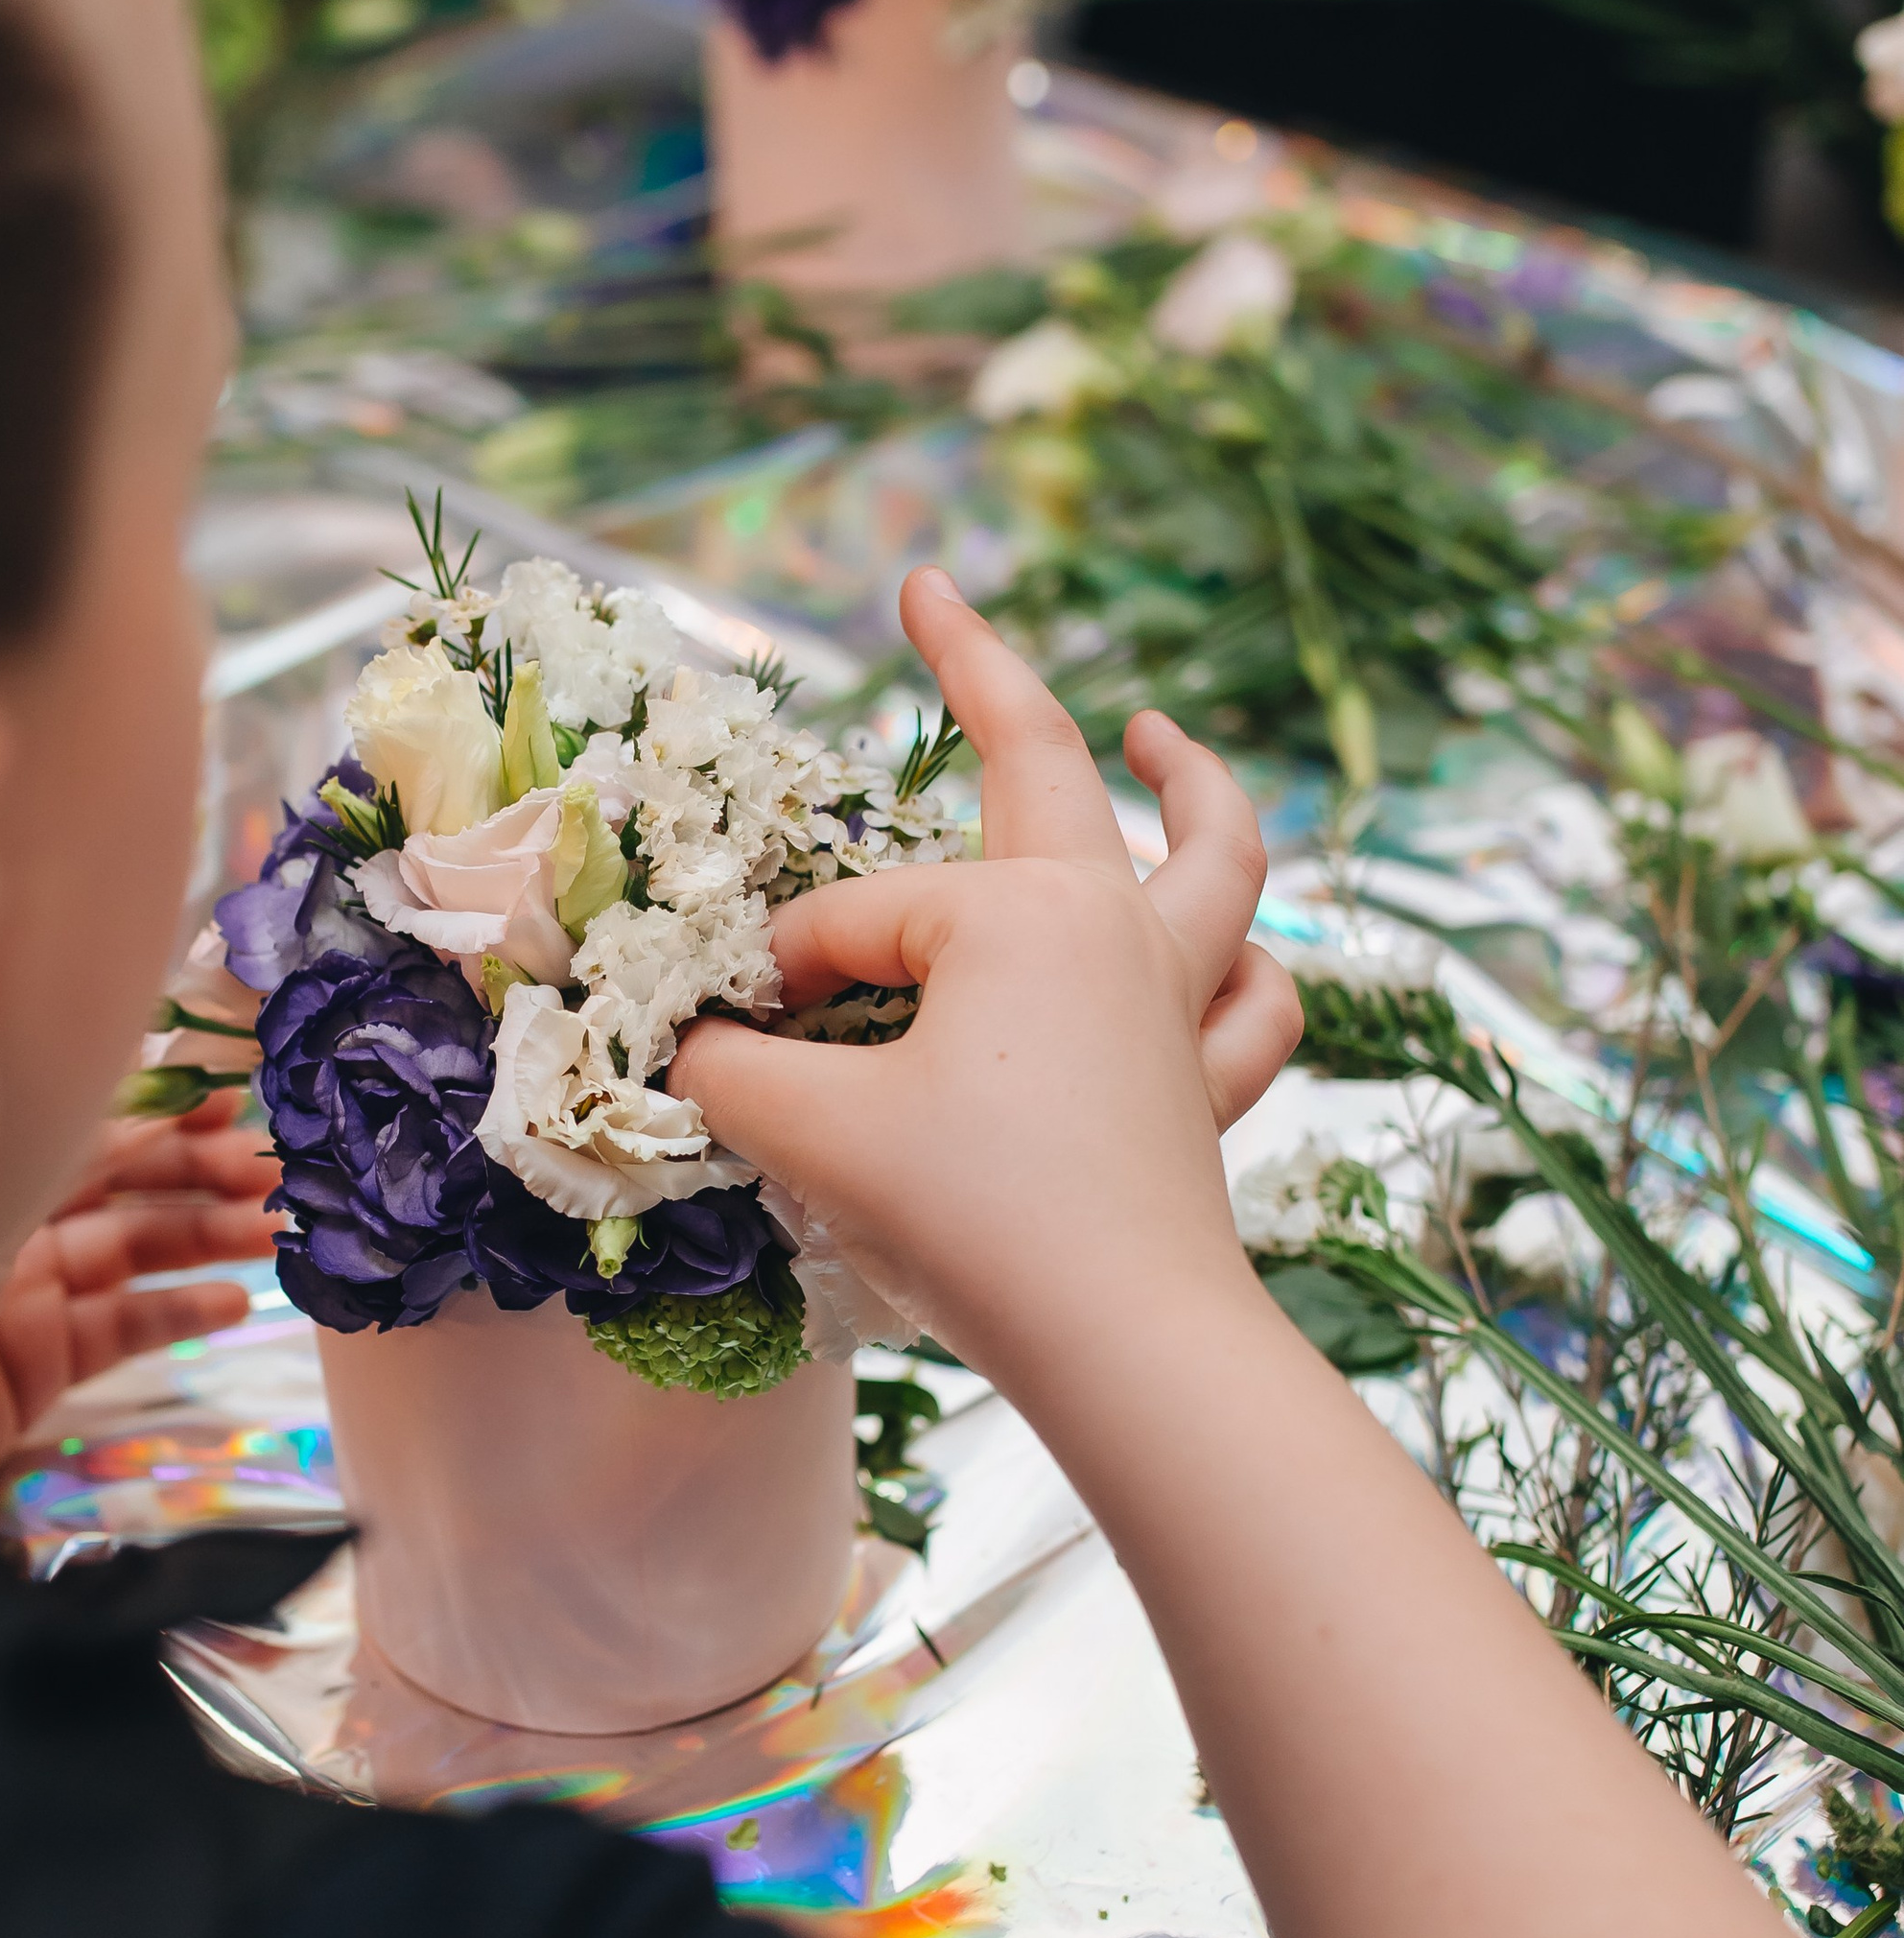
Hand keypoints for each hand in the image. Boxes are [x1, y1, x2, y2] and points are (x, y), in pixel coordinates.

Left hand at [0, 1099, 280, 1513]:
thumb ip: (38, 1140)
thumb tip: (119, 1065)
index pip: (83, 1122)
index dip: (163, 1109)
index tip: (234, 1100)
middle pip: (118, 1183)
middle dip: (202, 1173)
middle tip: (279, 1174)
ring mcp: (16, 1295)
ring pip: (130, 1251)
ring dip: (208, 1238)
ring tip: (279, 1233)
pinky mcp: (30, 1367)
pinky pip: (118, 1329)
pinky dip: (177, 1314)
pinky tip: (235, 1303)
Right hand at [673, 568, 1300, 1382]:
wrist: (1126, 1345)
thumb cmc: (976, 1220)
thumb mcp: (815, 1134)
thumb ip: (729, 1075)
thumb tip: (684, 1052)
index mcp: (1017, 914)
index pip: (854, 923)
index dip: (775, 984)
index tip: (727, 1049)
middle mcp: (1113, 928)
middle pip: (1046, 768)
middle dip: (980, 668)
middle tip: (933, 592)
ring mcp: (1175, 1007)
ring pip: (1217, 862)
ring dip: (1194, 785)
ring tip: (1161, 732)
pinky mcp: (1207, 1094)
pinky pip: (1253, 1006)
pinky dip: (1249, 970)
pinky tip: (1231, 954)